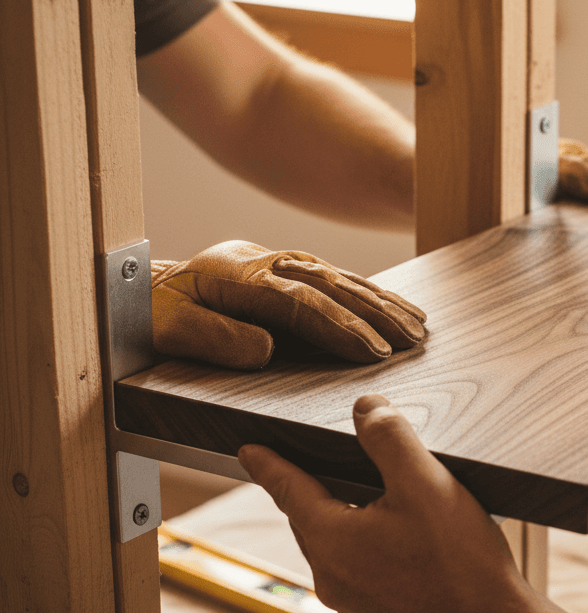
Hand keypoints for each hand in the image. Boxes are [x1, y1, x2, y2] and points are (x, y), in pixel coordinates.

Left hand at [151, 242, 425, 370]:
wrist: (145, 290)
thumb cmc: (152, 315)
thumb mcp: (167, 328)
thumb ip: (212, 337)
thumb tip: (265, 348)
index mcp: (238, 275)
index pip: (299, 302)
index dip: (337, 325)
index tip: (371, 350)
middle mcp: (266, 262)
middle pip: (331, 285)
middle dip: (376, 313)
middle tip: (411, 340)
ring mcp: (280, 263)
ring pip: (341, 279)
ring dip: (382, 302)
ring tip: (418, 326)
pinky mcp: (290, 271)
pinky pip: (337, 281)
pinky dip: (370, 295)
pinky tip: (394, 308)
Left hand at [238, 395, 538, 612]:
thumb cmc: (461, 560)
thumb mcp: (424, 481)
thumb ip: (388, 436)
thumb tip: (364, 408)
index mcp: (330, 540)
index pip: (287, 489)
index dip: (268, 464)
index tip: (248, 450)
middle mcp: (331, 579)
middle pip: (312, 519)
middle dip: (315, 490)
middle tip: (318, 464)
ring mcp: (355, 607)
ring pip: (338, 549)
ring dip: (348, 522)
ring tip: (373, 500)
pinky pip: (363, 574)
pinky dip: (371, 552)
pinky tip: (405, 545)